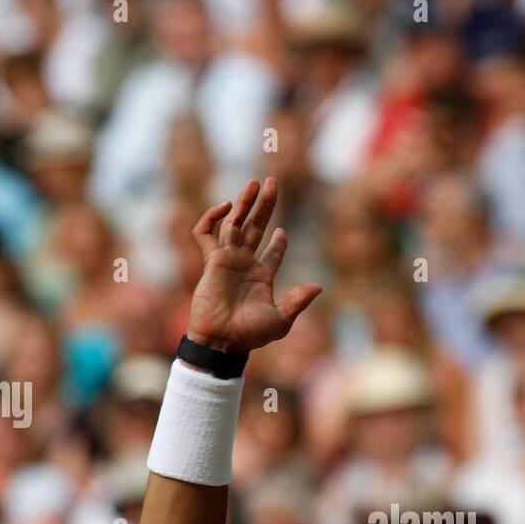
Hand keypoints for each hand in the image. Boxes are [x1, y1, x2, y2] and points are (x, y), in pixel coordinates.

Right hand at [187, 177, 320, 354]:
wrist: (222, 341)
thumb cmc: (250, 335)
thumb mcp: (281, 320)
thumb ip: (298, 301)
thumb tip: (318, 286)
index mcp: (262, 277)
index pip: (272, 251)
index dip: (279, 241)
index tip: (282, 232)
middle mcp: (245, 264)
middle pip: (256, 227)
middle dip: (264, 206)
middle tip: (272, 182)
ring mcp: (227, 260)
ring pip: (234, 223)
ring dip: (244, 202)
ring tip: (254, 183)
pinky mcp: (211, 260)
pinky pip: (205, 233)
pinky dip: (212, 218)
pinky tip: (226, 207)